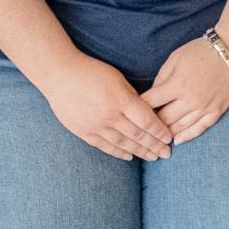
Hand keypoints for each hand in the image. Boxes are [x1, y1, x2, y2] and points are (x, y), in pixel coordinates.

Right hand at [37, 53, 173, 161]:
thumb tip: (147, 112)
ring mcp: (95, 126)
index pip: (147, 120)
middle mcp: (109, 115)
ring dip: (140, 152)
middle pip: (138, 135)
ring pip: (123, 143)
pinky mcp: (83, 132)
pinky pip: (105, 146)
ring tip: (152, 157)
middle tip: (166, 154)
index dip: (160, 131)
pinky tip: (130, 156)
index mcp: (120, 100)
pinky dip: (119, 152)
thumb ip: (131, 97)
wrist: (59, 75)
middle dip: (154, 145)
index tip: (169, 138)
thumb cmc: (91, 71)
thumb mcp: (117, 78)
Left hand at [144, 36, 228, 144]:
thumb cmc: (200, 51)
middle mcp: (189, 99)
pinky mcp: (216, 111)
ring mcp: (204, 107)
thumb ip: (161, 78)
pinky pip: (199, 129)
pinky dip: (186, 136)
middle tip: (142, 128)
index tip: (131, 113)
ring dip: (166, 134)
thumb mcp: (175, 58)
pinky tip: (176, 141)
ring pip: (179, 128)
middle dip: (151, 125)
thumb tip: (152, 97)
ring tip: (156, 137)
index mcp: (176, 84)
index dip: (139, 109)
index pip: (150, 103)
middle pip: (163, 120)